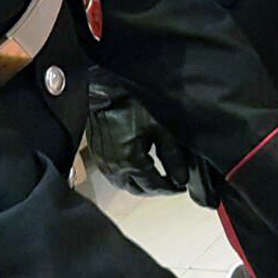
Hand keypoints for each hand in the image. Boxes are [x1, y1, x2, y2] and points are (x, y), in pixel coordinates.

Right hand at [84, 78, 191, 196]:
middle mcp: (114, 168)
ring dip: (139, 183)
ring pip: (123, 183)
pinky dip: (126, 174)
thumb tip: (181, 179)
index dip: (170, 189)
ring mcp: (102, 162)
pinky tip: (135, 165)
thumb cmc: (130, 103)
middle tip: (169, 182)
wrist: (105, 87)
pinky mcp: (96, 153)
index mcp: (130, 163)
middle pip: (137, 189)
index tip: (180, 187)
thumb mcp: (161, 129)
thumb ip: (173, 157)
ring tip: (154, 175)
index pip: (154, 187)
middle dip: (154, 189)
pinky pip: (112, 173)